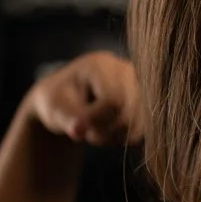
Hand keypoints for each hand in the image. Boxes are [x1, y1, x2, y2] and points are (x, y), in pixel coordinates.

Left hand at [27, 50, 144, 147]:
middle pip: (127, 114)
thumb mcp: (55, 107)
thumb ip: (67, 118)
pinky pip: (139, 131)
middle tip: (84, 131)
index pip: (113, 100)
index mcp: (102, 64)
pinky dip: (120, 137)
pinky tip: (106, 129)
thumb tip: (78, 131)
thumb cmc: (58, 100)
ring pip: (135, 126)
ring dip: (111, 136)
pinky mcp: (145, 103)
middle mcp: (127, 71)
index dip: (95, 120)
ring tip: (93, 129)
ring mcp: (140, 86)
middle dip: (103, 131)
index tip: (76, 129)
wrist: (67, 100)